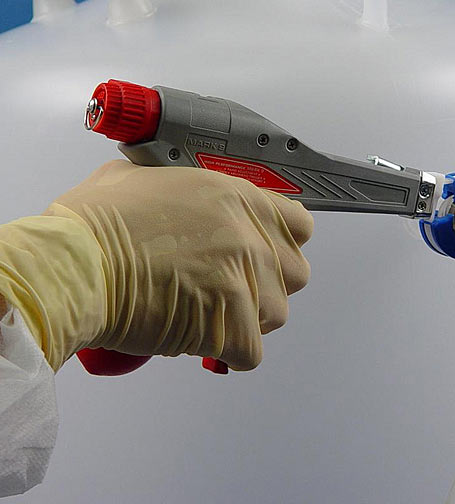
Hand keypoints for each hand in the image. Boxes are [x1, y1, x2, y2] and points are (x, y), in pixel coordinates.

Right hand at [0, 160, 312, 370]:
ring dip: (248, 320)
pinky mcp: (230, 326)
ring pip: (277, 314)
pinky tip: (205, 344)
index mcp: (235, 198)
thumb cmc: (96, 225)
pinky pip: (251, 353)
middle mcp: (249, 238)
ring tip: (212, 316)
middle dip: (268, 284)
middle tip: (234, 287)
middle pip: (295, 273)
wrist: (77, 266)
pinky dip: (230, 355)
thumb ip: (173, 183)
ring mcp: (245, 282)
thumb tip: (164, 189)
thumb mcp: (139, 177)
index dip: (282, 241)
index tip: (265, 252)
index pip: (299, 224)